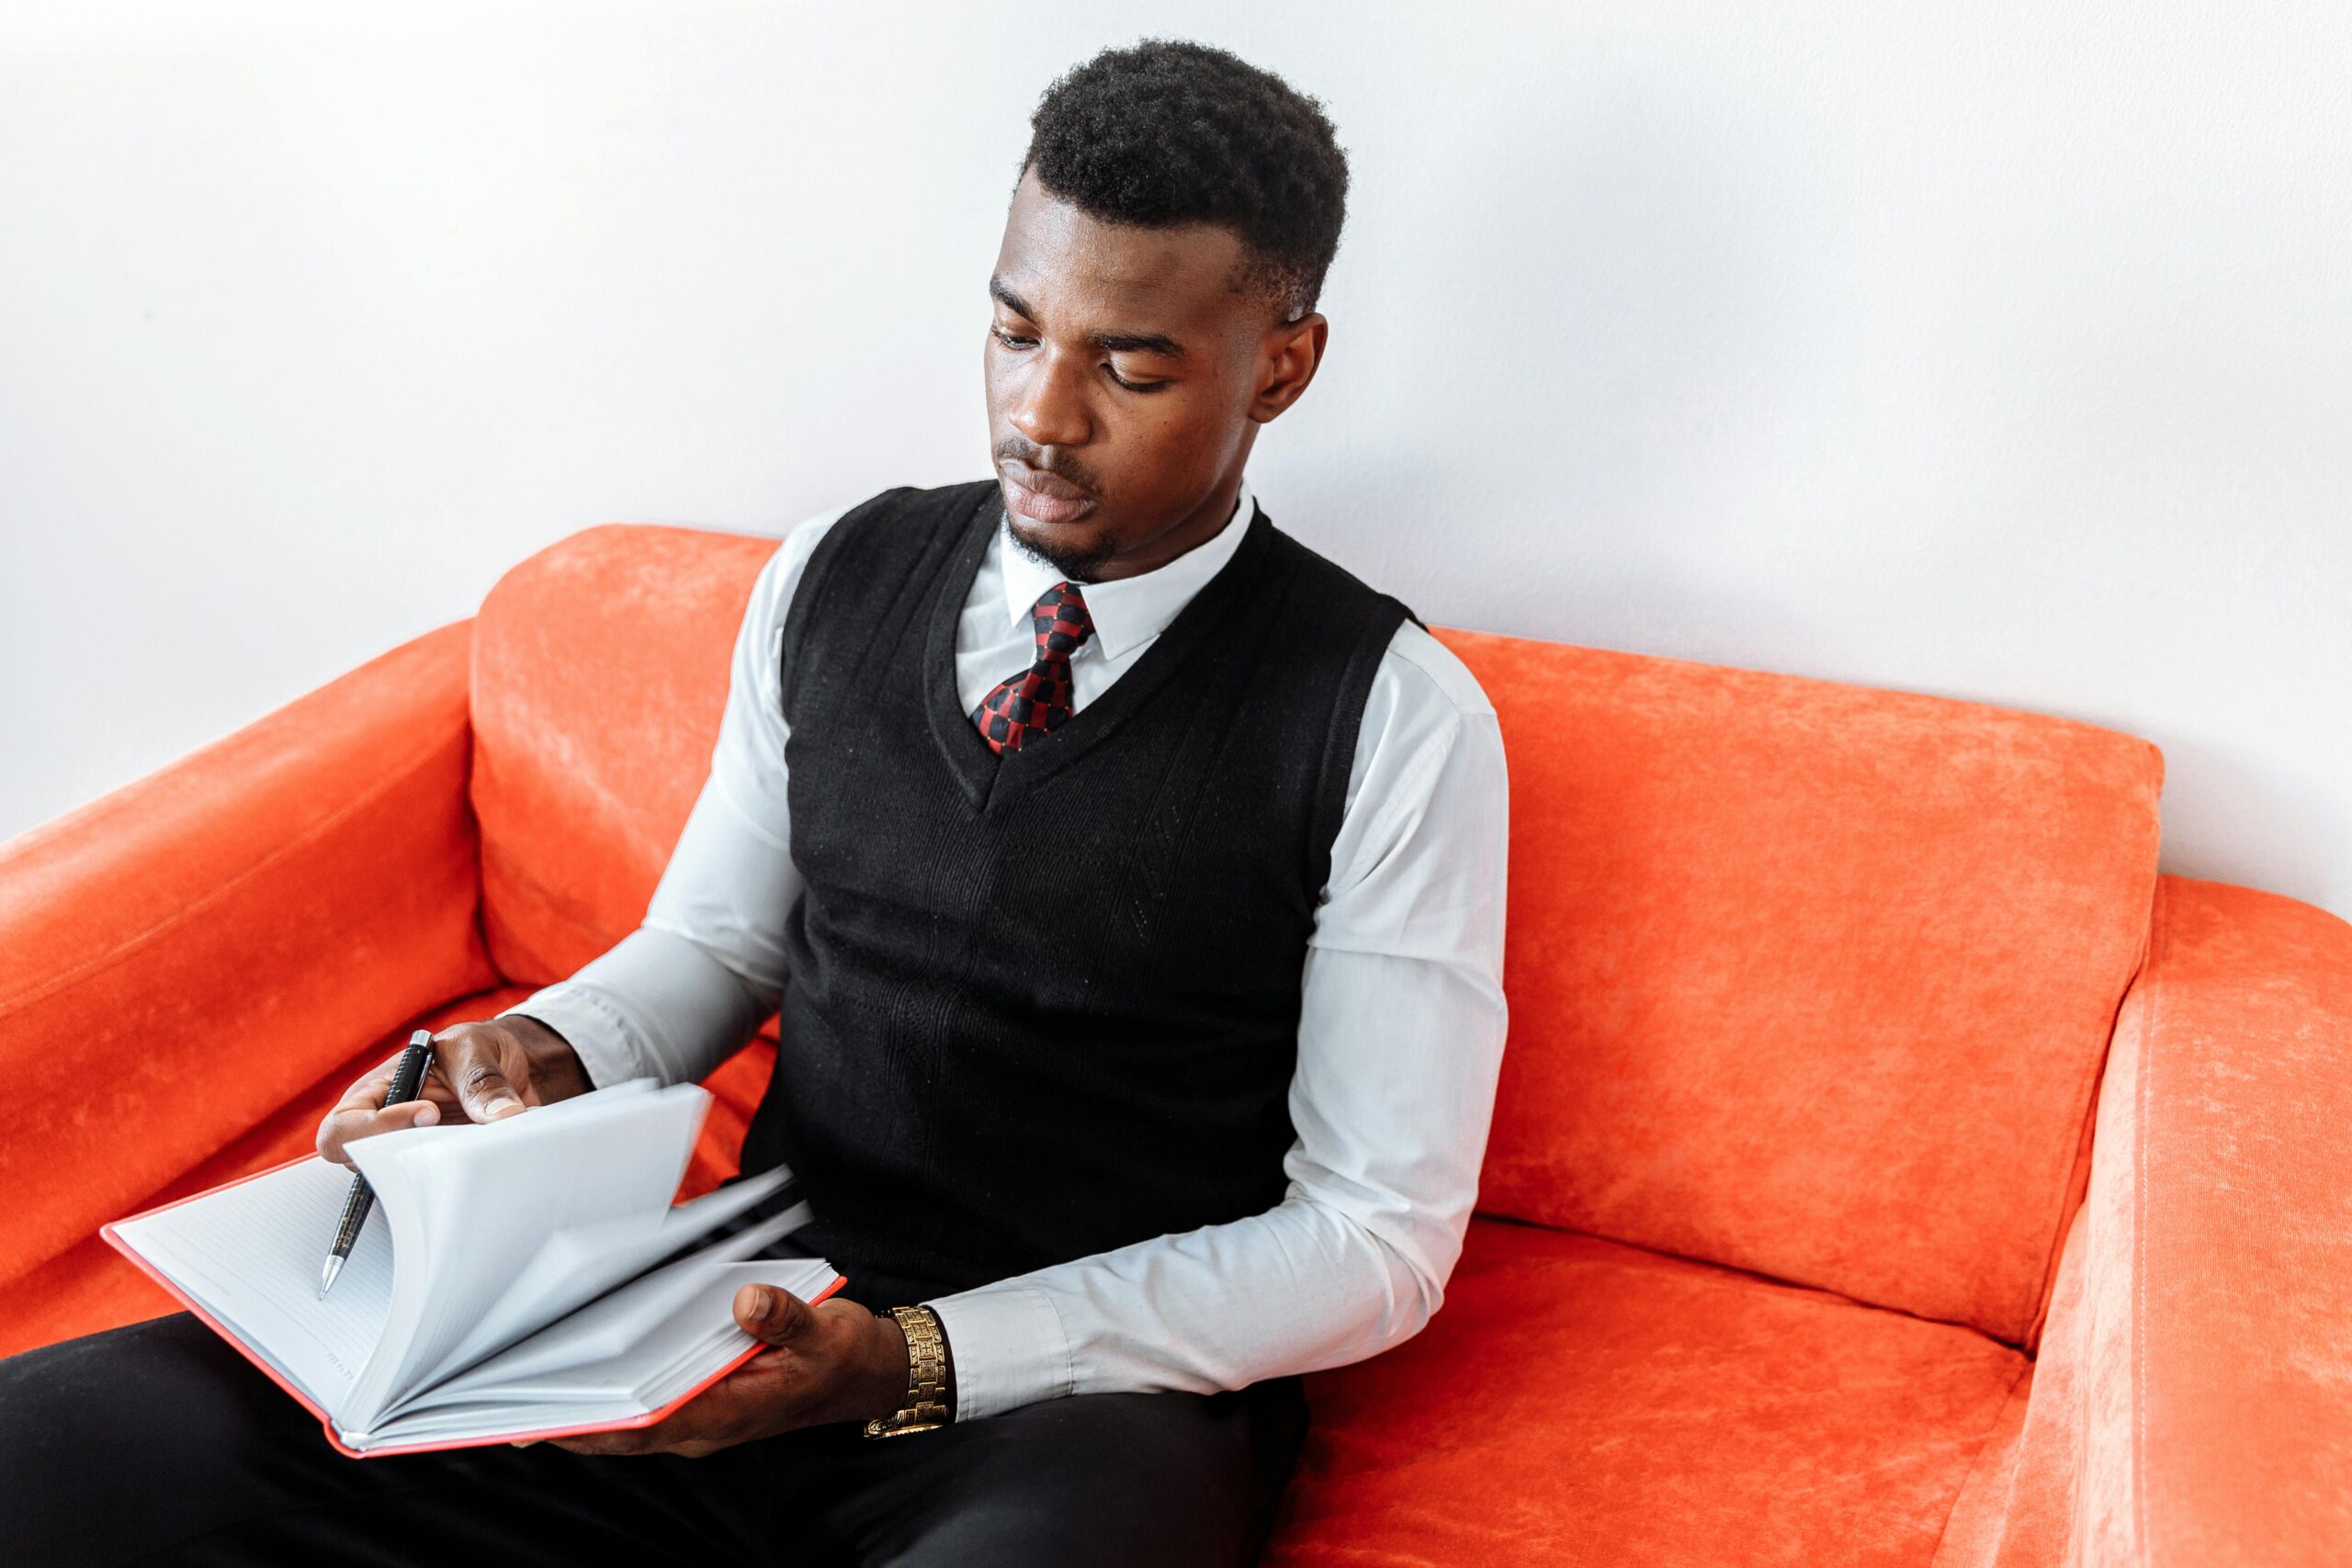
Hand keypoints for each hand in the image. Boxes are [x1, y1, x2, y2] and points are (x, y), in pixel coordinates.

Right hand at [315, 1015, 593, 1167]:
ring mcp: (412, 1152)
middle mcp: (385, 1128)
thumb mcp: (474, 1052)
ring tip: (476, 1143)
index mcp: (375, 1093)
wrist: (505, 1064)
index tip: (429, 1114)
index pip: (342, 1128)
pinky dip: (464, 1179)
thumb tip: (504, 1116)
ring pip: (406, 1182)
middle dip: (409, 1157)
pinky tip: (488, 1158)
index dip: (374, 1130)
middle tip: (454, 1140)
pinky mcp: (440, 1168)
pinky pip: (441, 1187)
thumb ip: (482, 1081)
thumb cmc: (473, 1051)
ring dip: (441, 1170)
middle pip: (366, 1166)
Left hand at [526, 1286, 911, 1457]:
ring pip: (633, 1421)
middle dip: (569, 1421)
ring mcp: (707, 1415)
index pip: (645, 1426)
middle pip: (625, 1431)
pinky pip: (651, 1405)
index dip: (590, 1426)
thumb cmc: (843, 1357)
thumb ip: (784, 1317)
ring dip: (588, 1409)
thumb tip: (747, 1301)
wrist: (871, 1375)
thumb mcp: (825, 1331)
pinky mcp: (710, 1400)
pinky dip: (617, 1395)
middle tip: (509, 1402)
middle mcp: (709, 1422)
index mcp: (729, 1411)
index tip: (540, 1420)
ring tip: (532, 1386)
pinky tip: (591, 1370)